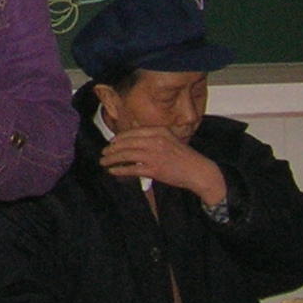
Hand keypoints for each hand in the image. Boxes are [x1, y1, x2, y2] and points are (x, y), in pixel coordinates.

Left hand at [97, 127, 226, 204]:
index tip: (111, 142)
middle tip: (103, 153)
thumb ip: (154, 137)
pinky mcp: (154, 169)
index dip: (119, 138)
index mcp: (159, 131)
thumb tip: (134, 139)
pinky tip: (113, 171)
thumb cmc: (185, 157)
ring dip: (112, 159)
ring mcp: (154, 154)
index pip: (132, 132)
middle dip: (112, 148)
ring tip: (104, 162)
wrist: (198, 171)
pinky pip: (131, 169)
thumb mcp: (170, 139)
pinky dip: (120, 170)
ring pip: (126, 155)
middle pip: (126, 142)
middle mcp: (155, 140)